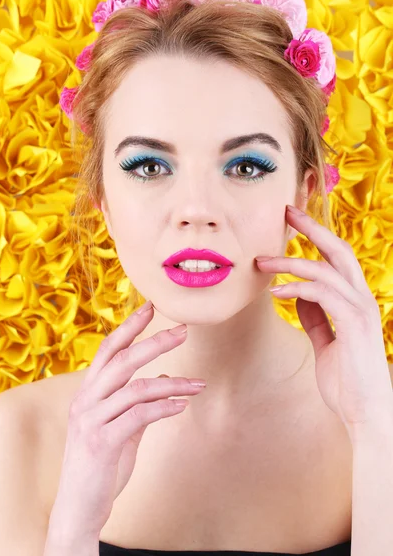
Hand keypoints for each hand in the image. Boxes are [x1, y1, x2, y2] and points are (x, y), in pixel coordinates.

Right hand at [49, 305, 205, 539]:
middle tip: (183, 330)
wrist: (78, 508)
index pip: (109, 349)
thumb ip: (138, 403)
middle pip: (123, 359)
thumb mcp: (119, 428)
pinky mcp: (102, 443)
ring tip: (198, 384)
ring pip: (136, 387)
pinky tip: (182, 405)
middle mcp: (86, 400)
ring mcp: (91, 420)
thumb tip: (164, 379)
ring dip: (173, 383)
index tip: (151, 306)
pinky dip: (164, 407)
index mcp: (89, 392)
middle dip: (155, 342)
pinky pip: (139, 416)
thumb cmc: (100, 464)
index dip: (130, 326)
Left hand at [256, 204, 392, 442]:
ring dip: (290, 262)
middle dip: (311, 227)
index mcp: (355, 302)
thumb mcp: (326, 342)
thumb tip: (295, 294)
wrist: (364, 414)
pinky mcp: (355, 323)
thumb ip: (315, 317)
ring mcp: (361, 309)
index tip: (292, 223)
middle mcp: (361, 299)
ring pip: (325, 269)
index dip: (316, 238)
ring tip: (262, 263)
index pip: (336, 259)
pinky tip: (276, 292)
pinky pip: (322, 293)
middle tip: (285, 211)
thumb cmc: (346, 381)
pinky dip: (297, 288)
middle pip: (338, 250)